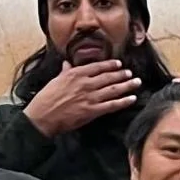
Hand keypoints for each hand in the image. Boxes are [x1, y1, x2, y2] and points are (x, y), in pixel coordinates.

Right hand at [23, 59, 140, 135]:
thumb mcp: (55, 80)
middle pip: (108, 77)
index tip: (118, 64)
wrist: (43, 116)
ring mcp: (90, 97)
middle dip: (122, 74)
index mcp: (75, 74)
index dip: (110, 65)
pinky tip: (132, 99)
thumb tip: (68, 64)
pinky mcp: (92, 111)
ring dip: (127, 85)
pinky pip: (112, 105)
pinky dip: (123, 101)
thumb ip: (65, 71)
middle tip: (130, 73)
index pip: (97, 67)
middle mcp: (85, 84)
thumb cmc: (46, 98)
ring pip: (113, 89)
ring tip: (136, 82)